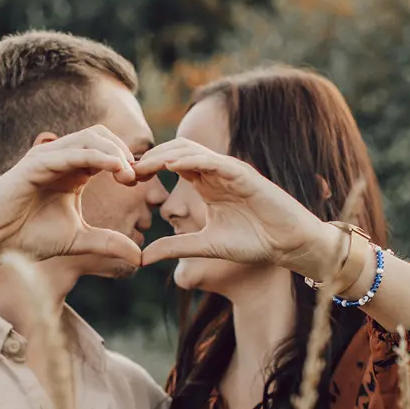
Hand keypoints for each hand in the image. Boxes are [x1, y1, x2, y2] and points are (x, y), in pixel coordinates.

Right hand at [0, 128, 141, 274]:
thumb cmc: (28, 238)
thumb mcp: (78, 240)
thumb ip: (108, 243)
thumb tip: (140, 257)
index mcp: (74, 172)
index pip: (108, 153)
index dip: (130, 163)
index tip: (146, 183)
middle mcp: (62, 159)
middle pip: (102, 137)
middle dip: (125, 152)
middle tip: (139, 177)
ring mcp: (48, 157)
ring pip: (90, 137)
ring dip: (114, 151)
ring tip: (129, 174)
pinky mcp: (36, 162)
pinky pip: (71, 151)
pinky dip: (96, 156)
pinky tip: (114, 168)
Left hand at [134, 140, 335, 272]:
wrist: (287, 246)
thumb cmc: (252, 243)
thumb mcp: (204, 246)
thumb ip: (174, 247)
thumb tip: (140, 257)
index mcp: (205, 185)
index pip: (170, 165)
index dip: (147, 169)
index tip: (123, 179)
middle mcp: (216, 173)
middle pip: (176, 152)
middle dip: (150, 158)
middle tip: (124, 170)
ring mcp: (230, 170)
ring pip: (192, 151)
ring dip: (165, 155)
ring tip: (142, 166)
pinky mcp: (244, 175)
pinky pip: (215, 161)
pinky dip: (193, 161)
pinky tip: (172, 166)